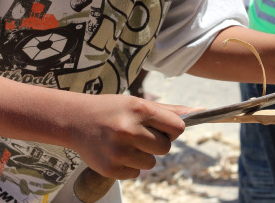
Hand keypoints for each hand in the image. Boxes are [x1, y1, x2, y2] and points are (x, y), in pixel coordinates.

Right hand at [69, 93, 198, 179]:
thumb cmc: (112, 109)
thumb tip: (200, 111)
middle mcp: (129, 130)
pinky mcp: (110, 168)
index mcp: (139, 109)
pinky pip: (137, 173)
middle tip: (138, 133)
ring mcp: (119, 151)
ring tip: (124, 141)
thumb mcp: (137, 102)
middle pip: (166, 147)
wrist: (74, 120)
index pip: (177, 127)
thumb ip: (168, 110)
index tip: (161, 127)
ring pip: (152, 163)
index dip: (171, 129)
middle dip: (157, 142)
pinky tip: (116, 151)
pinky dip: (130, 165)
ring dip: (143, 155)